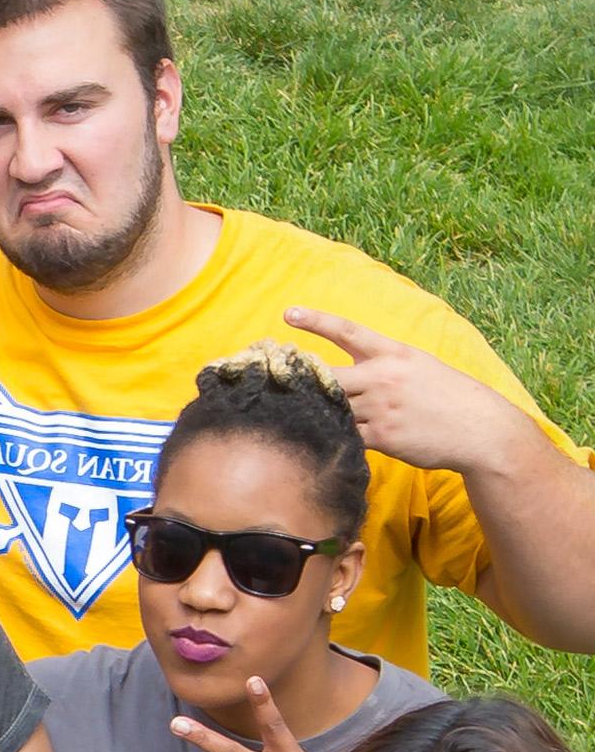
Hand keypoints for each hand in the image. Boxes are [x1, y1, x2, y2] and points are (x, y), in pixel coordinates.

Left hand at [287, 307, 562, 481]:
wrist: (482, 430)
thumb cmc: (449, 397)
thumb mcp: (420, 367)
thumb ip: (382, 366)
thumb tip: (344, 375)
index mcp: (394, 354)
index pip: (348, 331)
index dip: (317, 321)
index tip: (288, 313)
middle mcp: (384, 377)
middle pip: (328, 374)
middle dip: (300, 377)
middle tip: (270, 376)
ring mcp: (382, 407)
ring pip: (331, 407)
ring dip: (311, 410)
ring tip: (283, 412)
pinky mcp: (383, 436)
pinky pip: (344, 436)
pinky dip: (329, 436)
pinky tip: (315, 438)